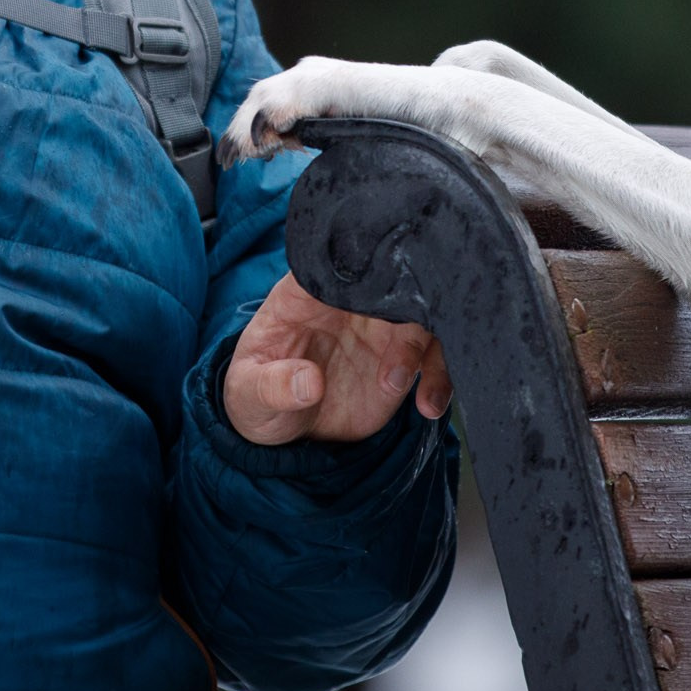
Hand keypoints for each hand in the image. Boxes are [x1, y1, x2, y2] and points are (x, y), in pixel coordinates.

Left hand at [222, 273, 451, 444]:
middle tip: (394, 359)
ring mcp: (382, 329)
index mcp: (309, 289)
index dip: (365, 265)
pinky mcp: (404, 360)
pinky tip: (429, 404)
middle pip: (395, 281)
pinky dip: (442, 377)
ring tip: (398, 386)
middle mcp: (352, 301)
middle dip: (405, 311)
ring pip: (425, 317)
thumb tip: (308, 382)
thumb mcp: (248, 393)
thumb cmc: (256, 397)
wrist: (283, 431)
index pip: (341, 259)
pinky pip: (436, 358)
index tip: (376, 291)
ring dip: (428, 349)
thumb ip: (271, 385)